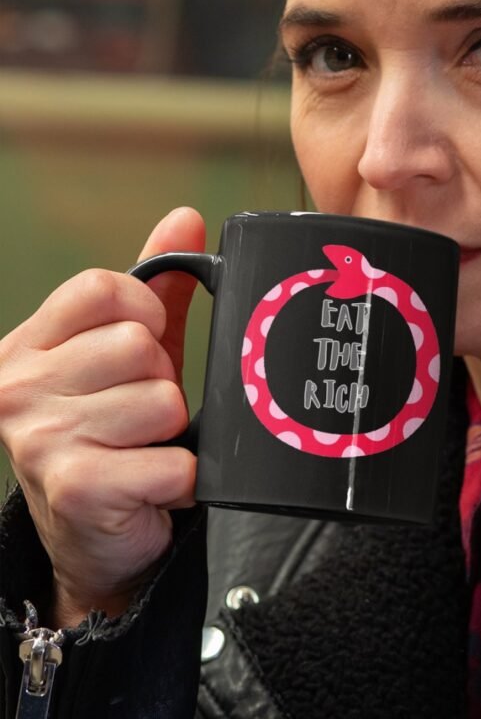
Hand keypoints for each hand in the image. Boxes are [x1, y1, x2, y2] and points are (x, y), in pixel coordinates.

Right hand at [0, 208, 205, 627]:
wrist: (91, 538)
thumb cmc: (110, 434)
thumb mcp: (123, 355)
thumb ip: (154, 286)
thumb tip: (185, 218)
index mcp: (27, 347)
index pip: (99, 288)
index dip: (143, 310)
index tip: (146, 341)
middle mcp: (19, 389)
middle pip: (137, 344)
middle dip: (160, 380)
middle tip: (140, 414)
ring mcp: (42, 439)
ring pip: (162, 399)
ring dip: (172, 431)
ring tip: (143, 448)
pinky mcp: (77, 487)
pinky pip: (174, 460)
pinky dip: (181, 476)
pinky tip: (152, 484)